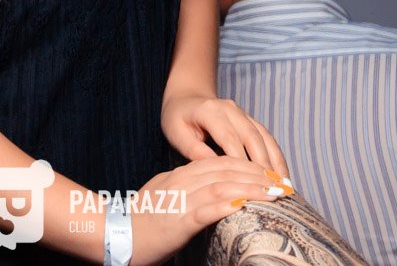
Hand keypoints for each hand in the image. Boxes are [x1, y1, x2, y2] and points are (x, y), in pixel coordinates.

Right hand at [127, 155, 289, 265]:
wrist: (115, 233)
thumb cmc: (140, 220)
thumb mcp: (163, 195)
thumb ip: (184, 187)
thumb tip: (208, 190)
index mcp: (180, 175)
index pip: (220, 163)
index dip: (247, 166)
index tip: (269, 173)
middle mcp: (182, 182)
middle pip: (226, 170)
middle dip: (258, 174)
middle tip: (281, 181)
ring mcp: (180, 200)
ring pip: (222, 186)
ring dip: (252, 188)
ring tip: (274, 193)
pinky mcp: (178, 220)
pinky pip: (207, 209)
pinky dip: (228, 206)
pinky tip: (245, 206)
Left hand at [162, 93, 287, 177]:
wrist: (187, 98)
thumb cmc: (178, 118)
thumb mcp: (176, 132)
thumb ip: (192, 149)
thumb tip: (212, 167)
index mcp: (211, 111)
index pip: (229, 138)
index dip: (240, 161)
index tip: (248, 184)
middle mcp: (231, 109)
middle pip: (252, 137)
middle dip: (263, 164)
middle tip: (271, 190)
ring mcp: (243, 113)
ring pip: (264, 137)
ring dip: (275, 161)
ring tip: (282, 186)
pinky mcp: (250, 120)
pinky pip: (267, 137)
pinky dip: (276, 156)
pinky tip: (281, 174)